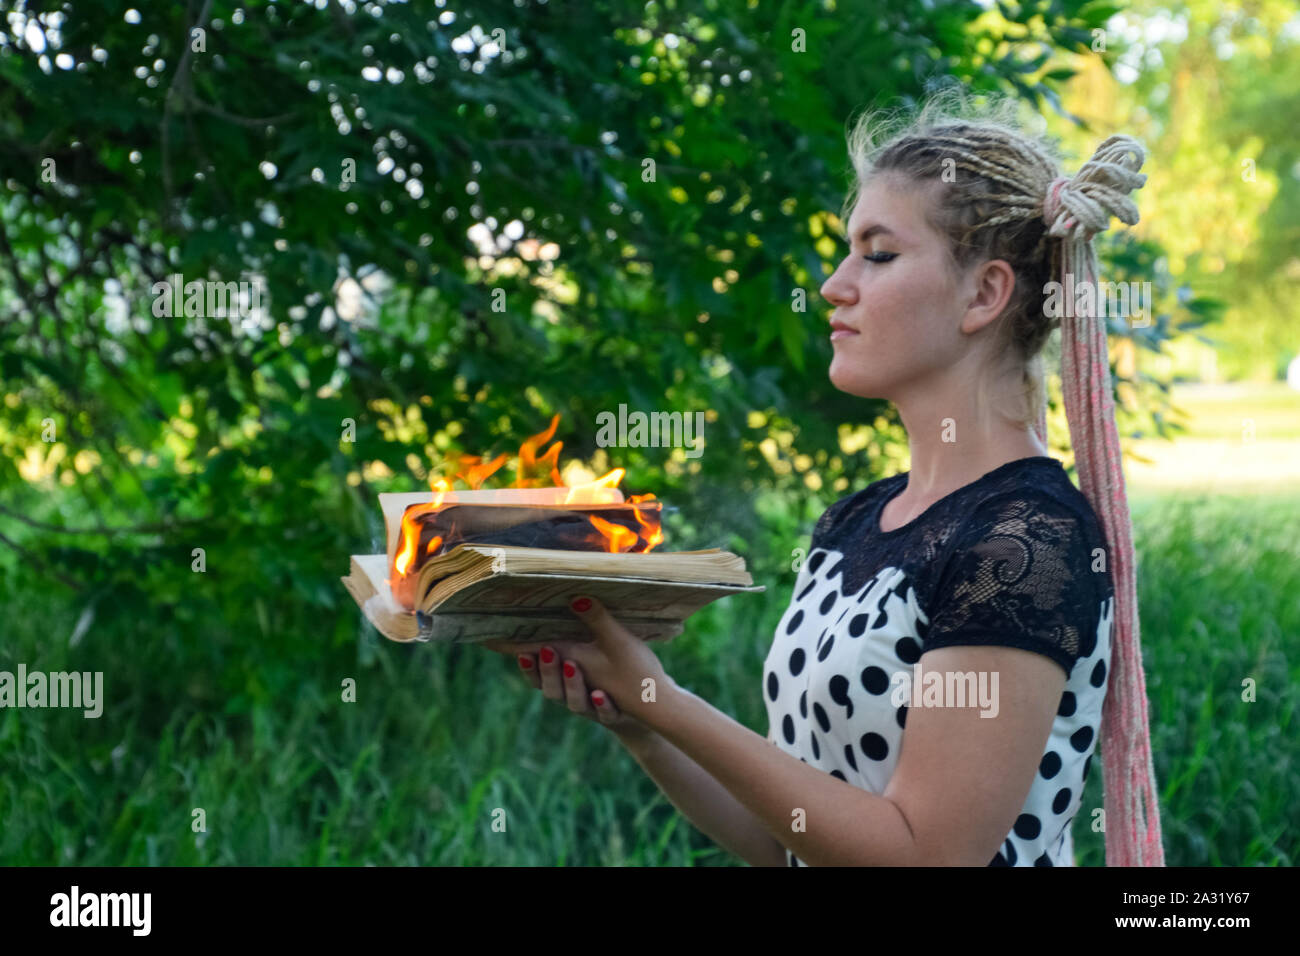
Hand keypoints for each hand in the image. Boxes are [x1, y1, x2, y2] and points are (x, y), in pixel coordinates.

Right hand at [480, 594, 673, 731]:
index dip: (514, 652)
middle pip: (549, 687)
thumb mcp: (609, 640)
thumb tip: (574, 594)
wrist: (650, 706)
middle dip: (546, 671)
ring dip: (572, 686)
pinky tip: (603, 695)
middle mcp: (574, 690)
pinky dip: (604, 707)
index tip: (493, 641)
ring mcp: (593, 705)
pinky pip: (607, 715)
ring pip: (575, 703)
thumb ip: (590, 620)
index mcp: (567, 668)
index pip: (536, 660)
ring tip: (573, 666)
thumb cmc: (623, 668)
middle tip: (547, 651)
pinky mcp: (613, 715)